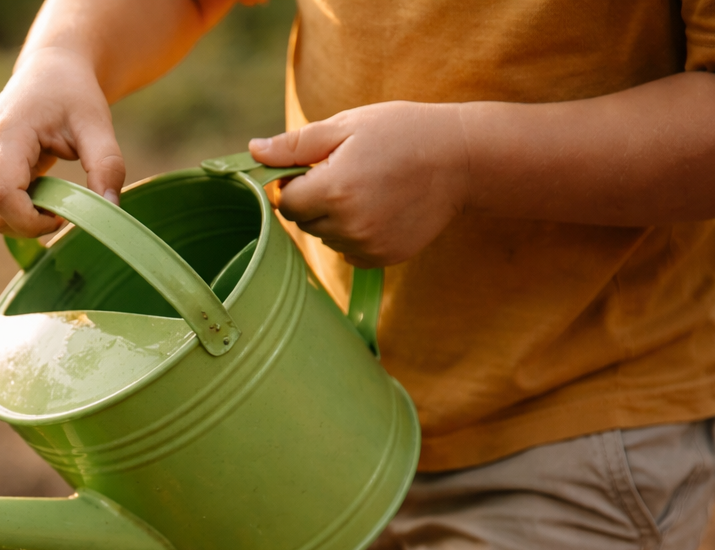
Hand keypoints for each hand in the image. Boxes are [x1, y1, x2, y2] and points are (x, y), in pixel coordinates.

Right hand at [0, 46, 127, 236]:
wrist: (48, 73)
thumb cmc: (73, 96)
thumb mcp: (97, 125)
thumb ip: (107, 165)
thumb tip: (111, 209)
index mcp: (5, 134)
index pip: (1, 195)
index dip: (30, 220)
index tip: (62, 215)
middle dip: (31, 224)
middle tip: (63, 207)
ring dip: (23, 221)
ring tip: (51, 194)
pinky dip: (15, 213)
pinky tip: (37, 191)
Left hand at [251, 101, 470, 267]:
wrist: (461, 159)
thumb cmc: (402, 132)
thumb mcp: (347, 126)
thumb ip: (295, 145)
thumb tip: (253, 151)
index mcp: (333, 189)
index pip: (284, 202)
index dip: (294, 183)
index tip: (316, 166)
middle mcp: (348, 224)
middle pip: (303, 222)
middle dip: (314, 200)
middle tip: (347, 172)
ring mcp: (367, 245)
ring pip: (327, 237)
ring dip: (335, 218)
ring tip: (368, 188)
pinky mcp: (384, 257)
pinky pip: (349, 252)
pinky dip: (355, 234)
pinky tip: (379, 209)